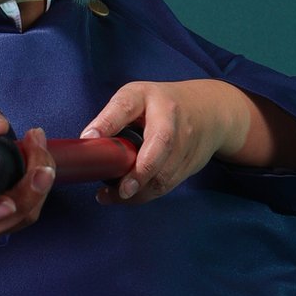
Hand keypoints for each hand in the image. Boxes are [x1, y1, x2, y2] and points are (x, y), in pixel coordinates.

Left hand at [80, 79, 246, 205]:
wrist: (209, 111)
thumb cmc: (161, 105)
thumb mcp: (136, 99)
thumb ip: (112, 118)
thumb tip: (86, 142)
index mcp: (148, 97)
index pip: (126, 106)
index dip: (108, 122)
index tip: (90, 138)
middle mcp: (171, 118)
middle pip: (160, 145)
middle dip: (141, 171)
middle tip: (121, 190)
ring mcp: (185, 143)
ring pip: (164, 174)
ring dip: (138, 192)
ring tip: (109, 197)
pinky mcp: (190, 164)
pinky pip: (166, 185)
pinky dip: (145, 195)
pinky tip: (127, 196)